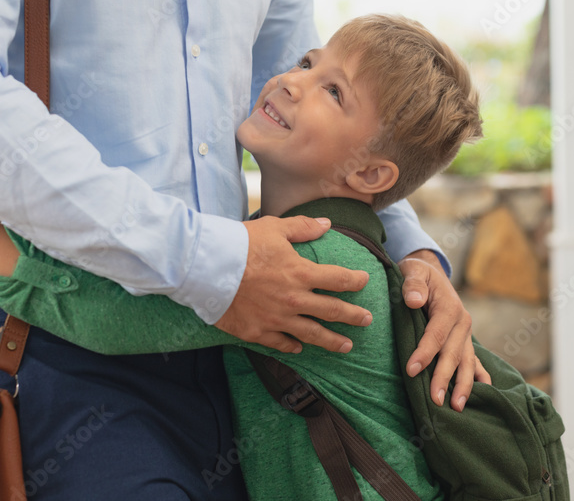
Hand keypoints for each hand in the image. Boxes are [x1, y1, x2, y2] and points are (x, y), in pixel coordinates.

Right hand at [216, 215, 372, 353]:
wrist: (206, 267)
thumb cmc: (240, 244)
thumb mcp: (274, 228)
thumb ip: (303, 228)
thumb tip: (326, 225)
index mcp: (301, 273)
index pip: (338, 279)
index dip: (355, 281)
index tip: (364, 282)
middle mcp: (293, 300)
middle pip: (333, 312)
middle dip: (354, 316)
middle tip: (367, 320)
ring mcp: (276, 319)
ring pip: (312, 334)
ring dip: (332, 341)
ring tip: (347, 346)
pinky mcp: (257, 331)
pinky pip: (281, 343)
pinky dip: (292, 346)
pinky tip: (299, 348)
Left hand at [400, 250, 490, 411]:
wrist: (432, 274)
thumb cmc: (419, 274)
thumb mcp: (414, 271)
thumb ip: (413, 284)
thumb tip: (415, 300)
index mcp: (449, 307)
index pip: (436, 334)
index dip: (425, 352)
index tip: (412, 370)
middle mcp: (462, 323)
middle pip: (453, 354)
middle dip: (444, 377)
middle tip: (435, 400)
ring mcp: (465, 335)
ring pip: (467, 363)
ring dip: (463, 385)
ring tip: (457, 407)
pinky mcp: (465, 342)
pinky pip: (475, 362)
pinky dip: (479, 379)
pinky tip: (482, 395)